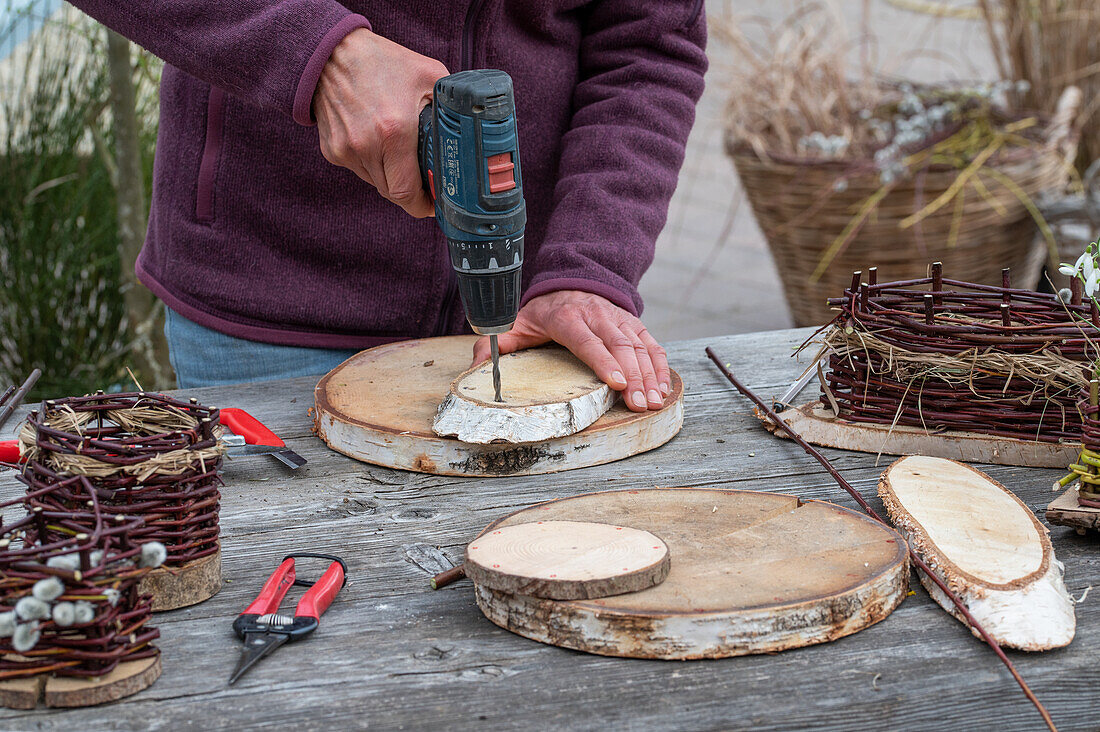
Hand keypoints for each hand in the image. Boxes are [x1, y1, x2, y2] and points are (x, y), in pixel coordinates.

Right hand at [314, 28, 447, 217]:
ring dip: (391, 176)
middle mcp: (365, 146)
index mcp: (393, 131)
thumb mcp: (429, 75)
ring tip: (398, 149)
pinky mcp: (332, 151)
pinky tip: (376, 139)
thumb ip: (451, 105)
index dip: (423, 206)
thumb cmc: (381, 61)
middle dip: (411, 191)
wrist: (330, 52)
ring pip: (376, 183)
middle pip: (392, 193)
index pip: (406, 193)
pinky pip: (359, 170)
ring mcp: (345, 151)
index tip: (434, 204)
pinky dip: (372, 163)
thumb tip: (469, 129)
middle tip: (424, 181)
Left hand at [472, 290, 670, 411]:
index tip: (616, 383)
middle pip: (619, 346)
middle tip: (639, 404)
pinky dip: (660, 367)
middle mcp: (597, 315)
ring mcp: (619, 319)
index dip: (602, 360)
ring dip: (650, 375)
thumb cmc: (545, 311)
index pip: (586, 340)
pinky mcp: (634, 324)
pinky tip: (663, 389)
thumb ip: (499, 343)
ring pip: (639, 346)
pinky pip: (652, 344)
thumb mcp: (517, 323)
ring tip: (654, 402)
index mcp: (567, 318)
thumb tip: (473, 368)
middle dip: (633, 376)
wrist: (573, 280)